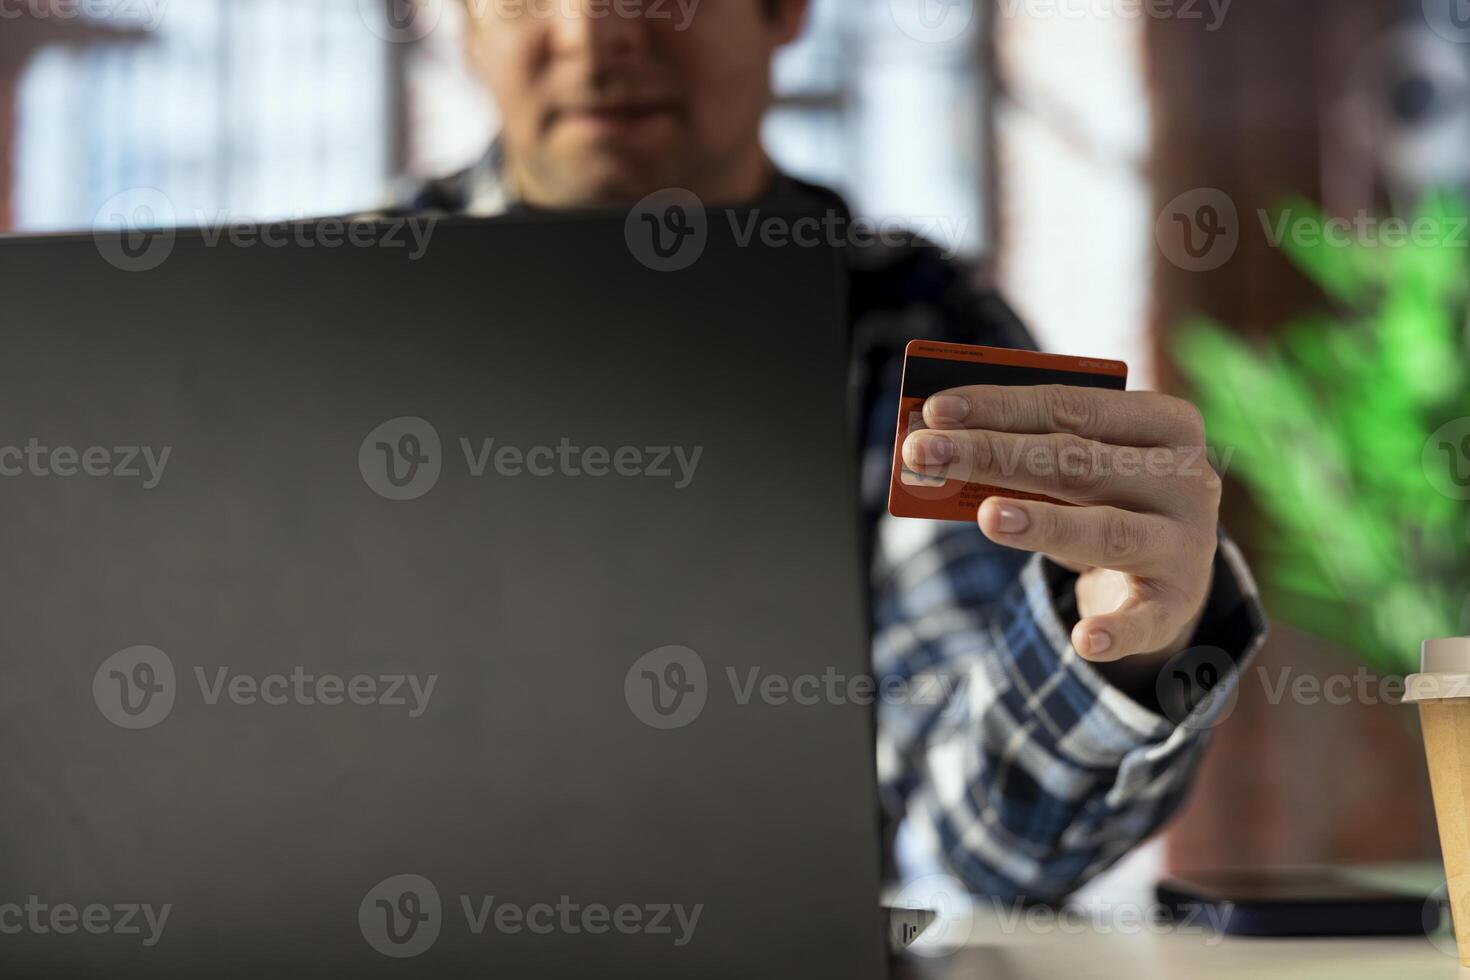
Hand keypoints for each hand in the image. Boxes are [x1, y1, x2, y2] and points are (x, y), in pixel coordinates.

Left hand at [902, 384, 1219, 662]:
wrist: (1171, 571)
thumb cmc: (1107, 499)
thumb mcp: (1080, 466)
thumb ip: (1024, 450)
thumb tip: (939, 441)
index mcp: (1166, 422)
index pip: (1072, 406)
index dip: (1000, 406)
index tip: (935, 409)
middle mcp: (1185, 478)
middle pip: (1076, 462)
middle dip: (991, 454)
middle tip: (922, 451)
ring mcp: (1186, 544)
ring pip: (1106, 531)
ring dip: (1044, 523)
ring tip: (987, 517)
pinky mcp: (1176, 604)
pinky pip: (1143, 619)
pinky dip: (1115, 630)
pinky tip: (1084, 639)